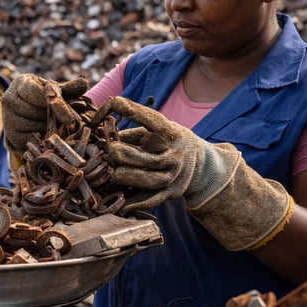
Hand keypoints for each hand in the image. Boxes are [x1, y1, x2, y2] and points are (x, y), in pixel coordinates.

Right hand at [1, 74, 88, 163]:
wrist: (25, 112)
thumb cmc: (42, 97)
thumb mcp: (55, 90)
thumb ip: (69, 88)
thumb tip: (84, 84)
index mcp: (20, 83)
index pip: (37, 94)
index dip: (55, 105)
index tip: (70, 116)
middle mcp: (9, 99)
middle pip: (34, 112)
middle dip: (53, 119)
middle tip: (69, 124)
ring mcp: (7, 118)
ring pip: (32, 127)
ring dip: (49, 130)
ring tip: (60, 129)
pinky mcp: (10, 135)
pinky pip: (29, 141)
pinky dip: (42, 141)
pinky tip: (51, 137)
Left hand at [101, 96, 292, 250]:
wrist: (202, 166)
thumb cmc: (168, 143)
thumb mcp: (157, 132)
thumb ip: (133, 133)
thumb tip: (103, 133)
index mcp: (172, 133)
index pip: (152, 120)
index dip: (132, 111)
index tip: (112, 101)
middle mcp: (175, 155)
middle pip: (146, 158)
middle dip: (122, 155)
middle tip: (109, 152)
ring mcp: (174, 176)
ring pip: (147, 180)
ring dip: (125, 177)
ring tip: (113, 173)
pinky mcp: (172, 193)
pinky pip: (151, 200)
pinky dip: (135, 203)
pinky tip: (121, 204)